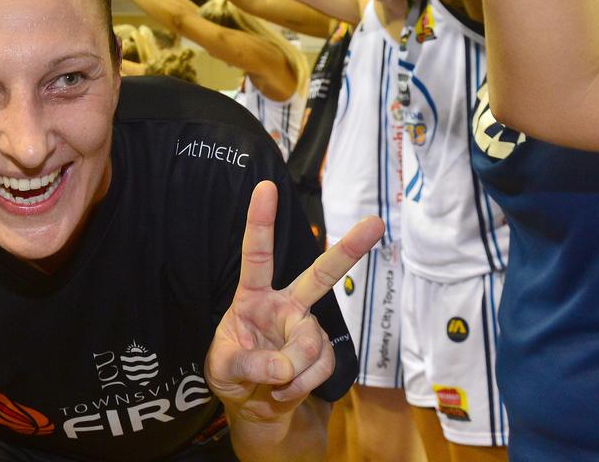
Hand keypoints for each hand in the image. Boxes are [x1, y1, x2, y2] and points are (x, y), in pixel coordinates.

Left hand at [206, 181, 382, 424]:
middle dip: (348, 250)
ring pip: (311, 342)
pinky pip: (321, 367)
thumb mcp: (222, 368)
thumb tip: (283, 366)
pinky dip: (300, 386)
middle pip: (320, 275)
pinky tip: (285, 392)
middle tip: (375, 223)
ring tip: (272, 385)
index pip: (256, 255)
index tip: (265, 187)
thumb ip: (248, 364)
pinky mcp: (323, 355)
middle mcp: (285, 306)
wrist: (254, 410)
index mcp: (253, 297)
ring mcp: (307, 329)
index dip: (260, 222)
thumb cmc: (231, 375)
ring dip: (291, 370)